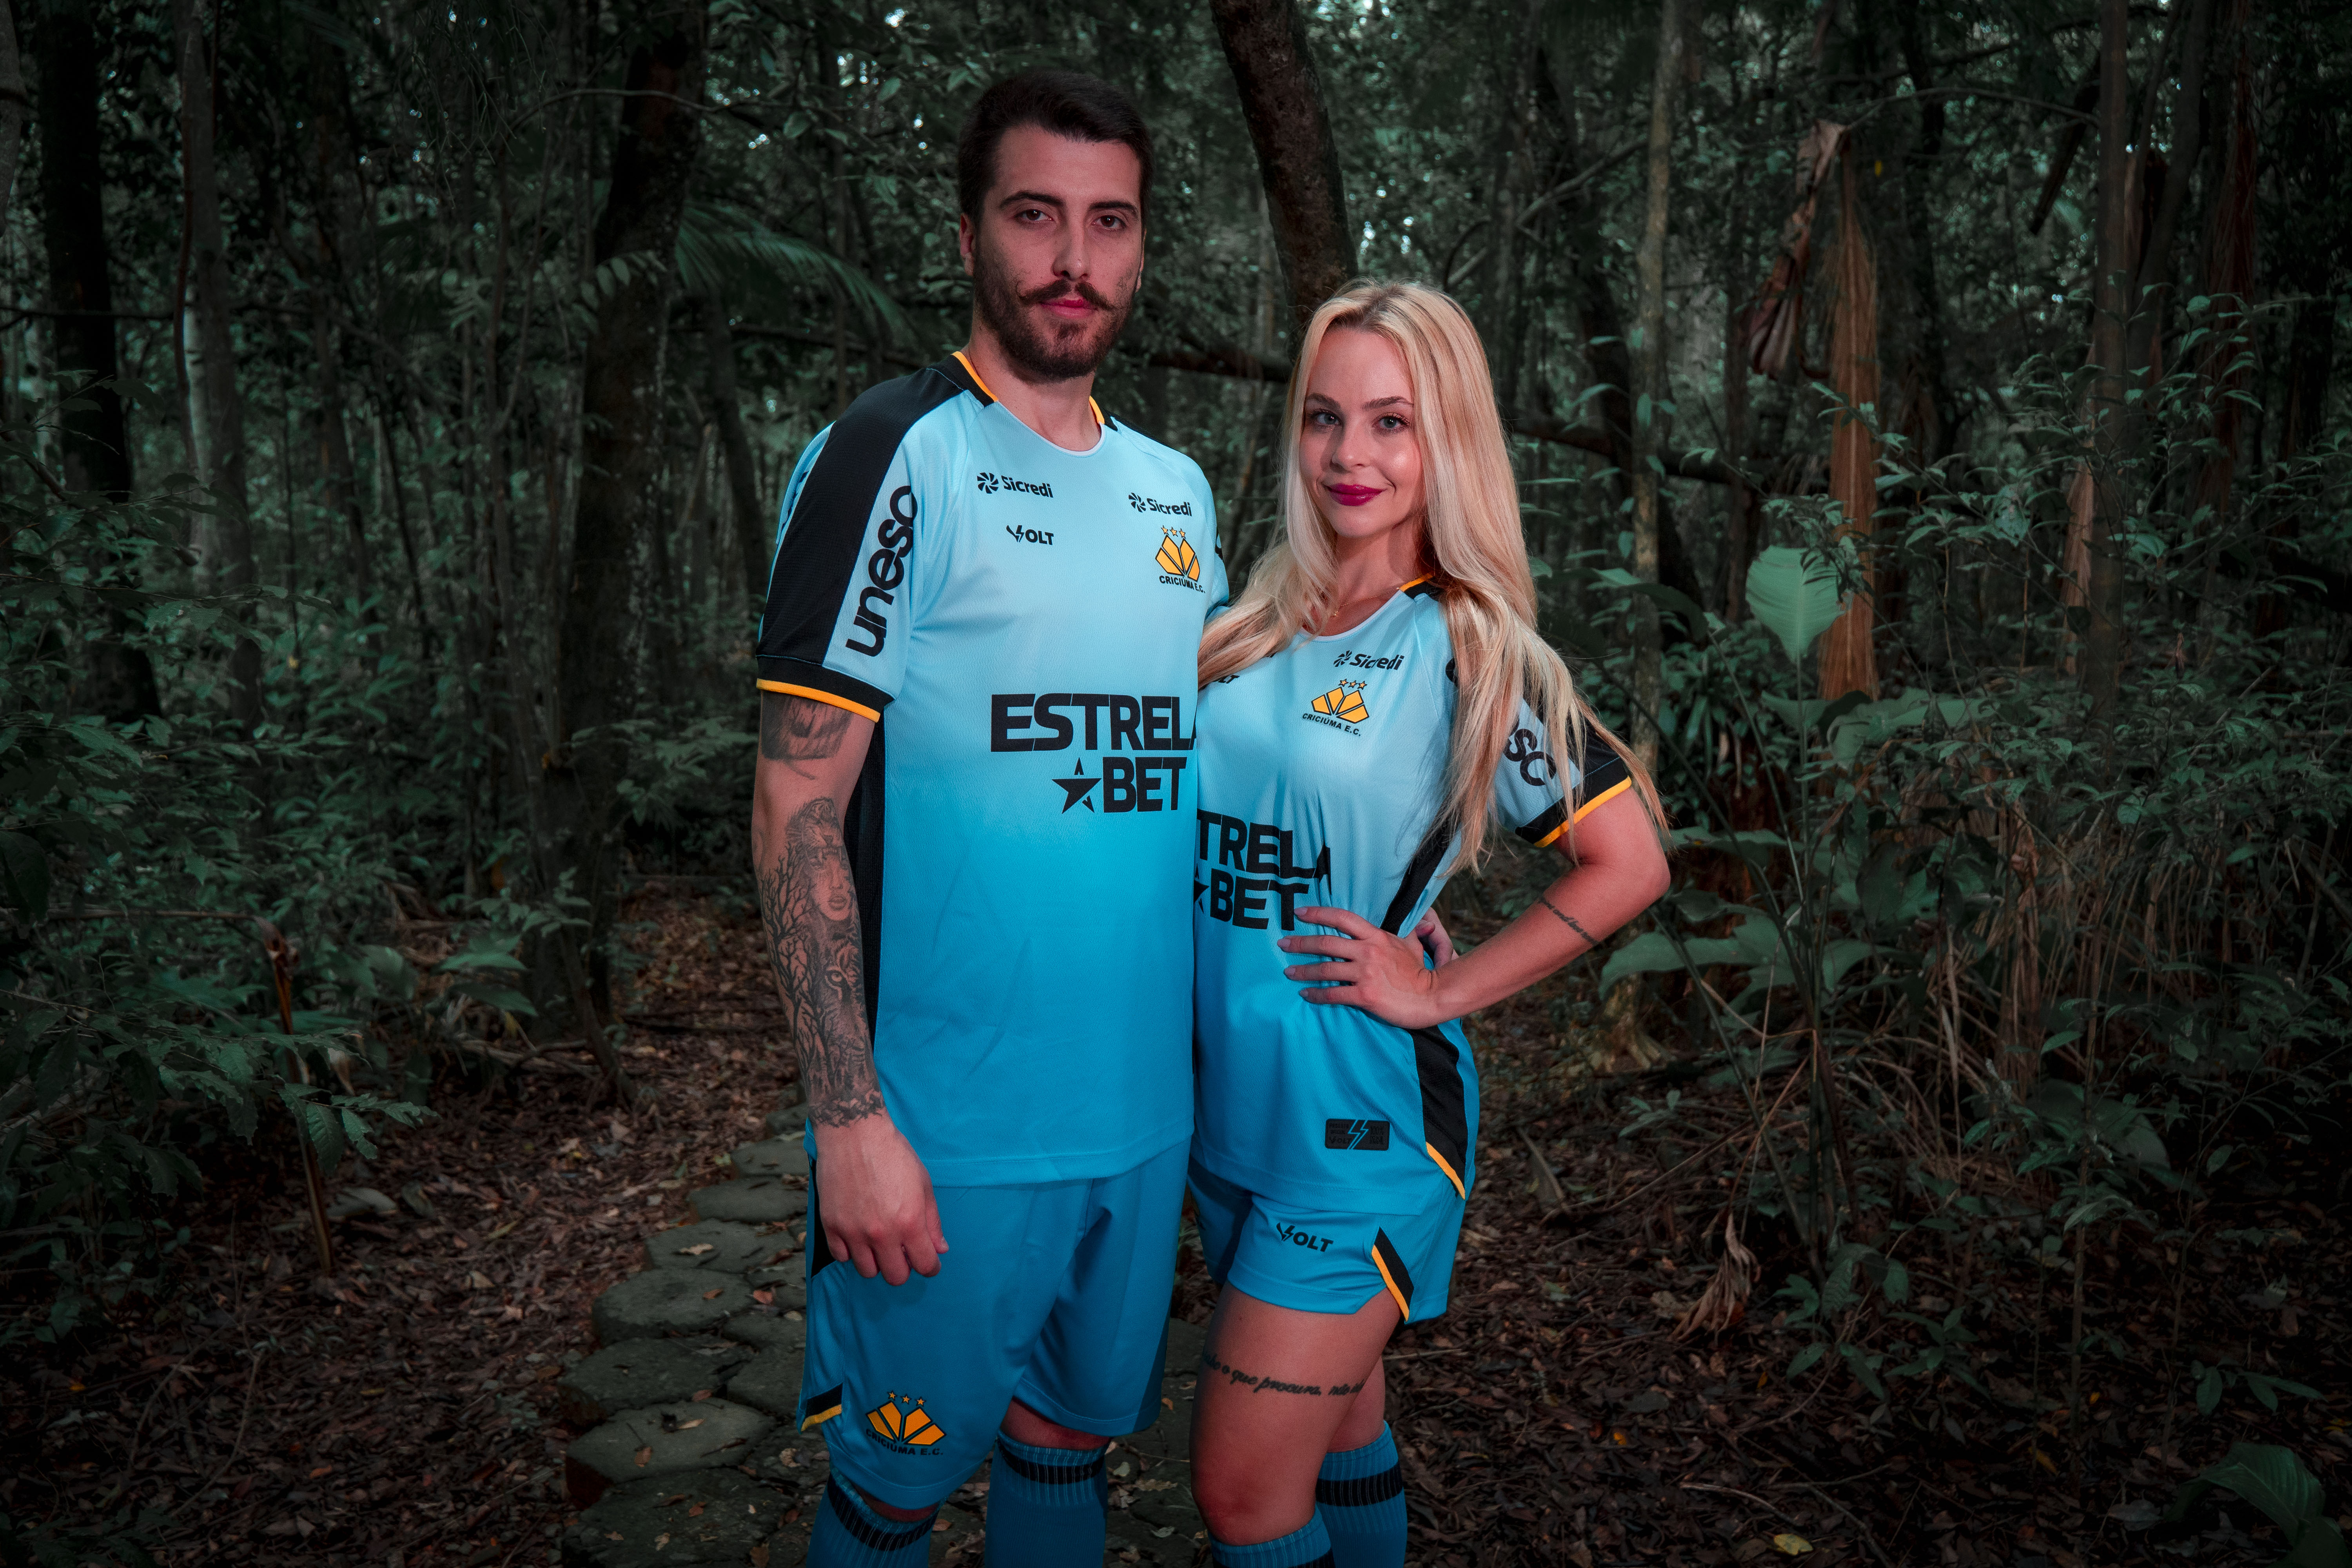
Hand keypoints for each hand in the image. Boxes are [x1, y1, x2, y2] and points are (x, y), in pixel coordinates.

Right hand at [809, 1116, 947, 1284]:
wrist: (855, 1133)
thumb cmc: (894, 1154)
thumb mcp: (923, 1184)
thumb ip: (932, 1222)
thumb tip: (940, 1249)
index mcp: (909, 1222)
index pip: (925, 1265)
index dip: (931, 1267)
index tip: (929, 1262)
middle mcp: (882, 1233)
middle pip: (895, 1277)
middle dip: (904, 1268)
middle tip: (903, 1254)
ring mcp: (853, 1231)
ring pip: (867, 1271)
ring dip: (877, 1262)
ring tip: (879, 1244)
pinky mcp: (831, 1225)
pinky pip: (841, 1257)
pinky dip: (851, 1251)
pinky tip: (858, 1236)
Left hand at [1280, 906, 1452, 1030]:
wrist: (1432, 996)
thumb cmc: (1419, 972)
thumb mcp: (1409, 944)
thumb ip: (1396, 932)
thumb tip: (1392, 922)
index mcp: (1376, 937)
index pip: (1342, 918)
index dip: (1318, 913)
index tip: (1299, 912)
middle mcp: (1368, 952)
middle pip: (1326, 943)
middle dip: (1300, 943)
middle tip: (1283, 944)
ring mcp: (1366, 974)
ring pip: (1325, 969)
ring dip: (1303, 971)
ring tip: (1289, 972)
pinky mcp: (1365, 995)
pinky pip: (1333, 994)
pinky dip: (1316, 994)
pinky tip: (1306, 994)